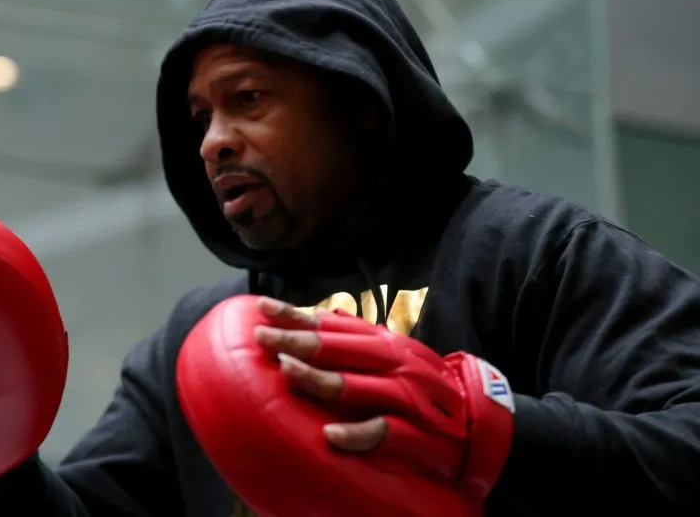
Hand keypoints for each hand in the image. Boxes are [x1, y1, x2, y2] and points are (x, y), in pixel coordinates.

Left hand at [252, 296, 514, 502]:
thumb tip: (318, 317)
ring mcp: (404, 398)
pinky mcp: (416, 435)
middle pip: (339, 349)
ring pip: (355, 385)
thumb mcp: (395, 357)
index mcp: (385, 344)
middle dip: (297, 340)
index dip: (297, 315)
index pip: (334, 325)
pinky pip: (383, 433)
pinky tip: (331, 435)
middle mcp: (394, 363)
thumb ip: (360, 341)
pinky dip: (357, 434)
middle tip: (262, 338)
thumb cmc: (425, 389)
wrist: (481, 424)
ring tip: (287, 371)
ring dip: (319, 378)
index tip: (262, 307)